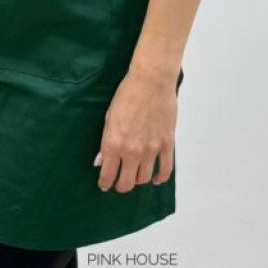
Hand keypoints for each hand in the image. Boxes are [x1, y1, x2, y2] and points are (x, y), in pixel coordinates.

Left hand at [95, 64, 177, 191]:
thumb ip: (104, 142)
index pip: (108, 174)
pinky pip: (165, 170)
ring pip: (144, 178)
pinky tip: (155, 178)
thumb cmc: (127, 95)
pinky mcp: (167, 144)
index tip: (105, 184)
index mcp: (114, 143)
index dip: (105, 183)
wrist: (151, 81)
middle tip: (119, 183)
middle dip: (120, 186)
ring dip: (138, 180)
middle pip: (126, 183)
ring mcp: (151, 149)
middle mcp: (132, 151)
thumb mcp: (109, 117)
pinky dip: (160, 178)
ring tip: (135, 176)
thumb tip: (100, 161)